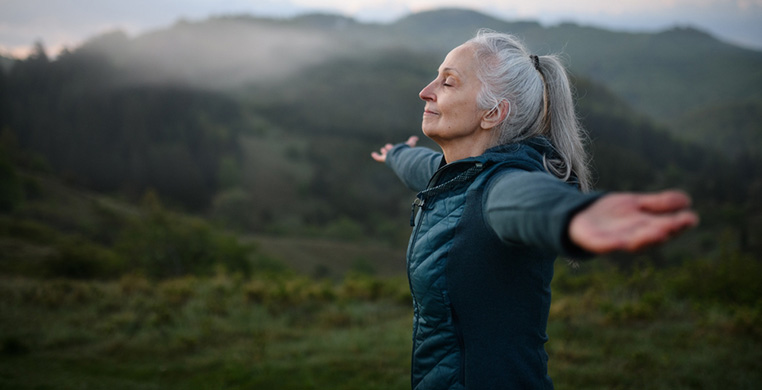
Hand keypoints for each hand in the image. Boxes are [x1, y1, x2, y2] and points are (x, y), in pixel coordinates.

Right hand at [371, 136, 417, 162]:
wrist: (402, 157)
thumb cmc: (406, 152)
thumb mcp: (409, 145)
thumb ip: (412, 141)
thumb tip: (416, 138)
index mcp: (400, 152)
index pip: (397, 149)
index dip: (396, 147)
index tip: (395, 145)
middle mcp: (394, 155)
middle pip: (392, 152)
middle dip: (390, 149)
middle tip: (387, 147)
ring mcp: (389, 157)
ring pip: (386, 154)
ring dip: (384, 152)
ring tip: (383, 149)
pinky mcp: (384, 159)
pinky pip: (379, 158)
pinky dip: (376, 156)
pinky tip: (373, 154)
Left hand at [569, 190, 698, 252]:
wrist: (579, 216)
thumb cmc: (612, 213)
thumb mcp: (636, 204)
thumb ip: (659, 204)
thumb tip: (687, 200)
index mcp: (645, 228)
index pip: (665, 226)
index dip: (678, 224)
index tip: (692, 218)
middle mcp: (633, 237)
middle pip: (650, 236)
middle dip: (663, 231)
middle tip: (676, 225)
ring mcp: (614, 241)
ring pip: (631, 243)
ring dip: (644, 239)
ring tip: (658, 232)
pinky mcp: (594, 243)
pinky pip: (604, 245)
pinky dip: (612, 245)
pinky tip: (620, 242)